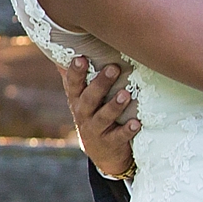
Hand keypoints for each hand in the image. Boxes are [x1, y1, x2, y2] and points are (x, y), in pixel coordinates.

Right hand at [60, 57, 137, 178]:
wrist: (102, 154)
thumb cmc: (94, 115)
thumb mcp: (83, 99)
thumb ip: (78, 77)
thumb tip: (65, 47)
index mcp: (77, 101)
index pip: (73, 84)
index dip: (75, 72)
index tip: (81, 58)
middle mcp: (83, 115)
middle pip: (89, 99)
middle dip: (101, 84)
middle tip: (113, 68)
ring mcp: (95, 131)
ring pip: (103, 117)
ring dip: (114, 105)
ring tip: (126, 94)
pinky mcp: (110, 144)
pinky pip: (119, 137)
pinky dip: (127, 130)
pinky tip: (136, 123)